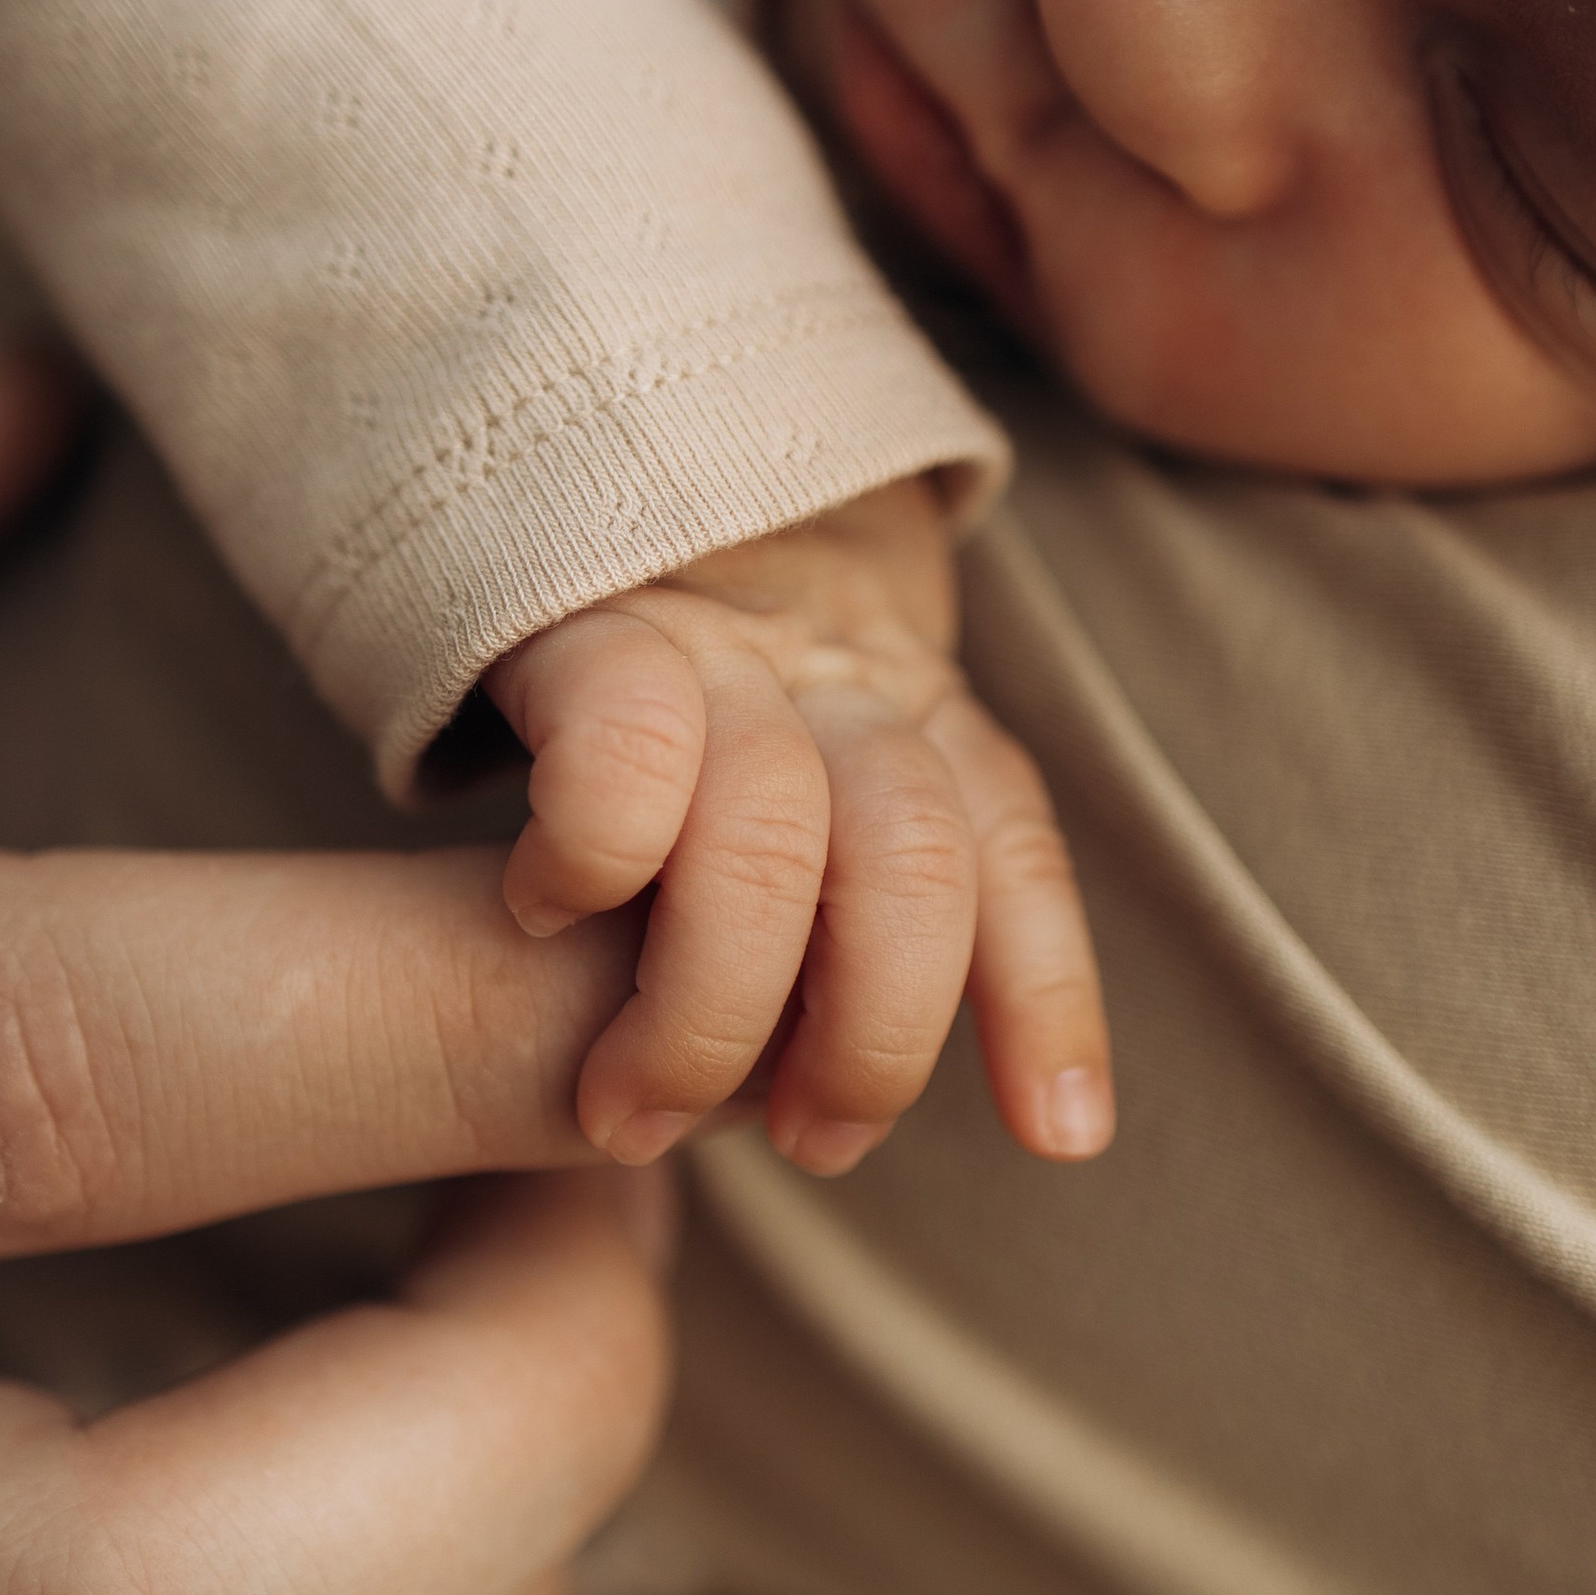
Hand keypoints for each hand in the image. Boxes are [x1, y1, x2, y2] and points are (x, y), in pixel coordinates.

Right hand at [484, 478, 1111, 1176]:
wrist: (536, 449)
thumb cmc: (660, 705)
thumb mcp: (788, 778)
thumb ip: (838, 890)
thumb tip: (823, 1091)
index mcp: (910, 708)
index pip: (1010, 849)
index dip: (1048, 998)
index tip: (1060, 1135)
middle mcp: (834, 672)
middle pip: (914, 866)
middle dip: (873, 1043)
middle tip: (804, 1145)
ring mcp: (713, 644)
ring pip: (772, 839)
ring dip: (710, 1014)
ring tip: (633, 1105)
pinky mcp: (584, 621)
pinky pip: (625, 752)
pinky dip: (594, 861)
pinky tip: (542, 910)